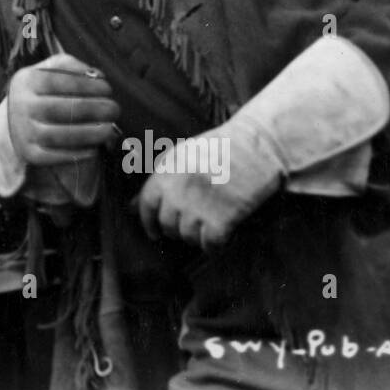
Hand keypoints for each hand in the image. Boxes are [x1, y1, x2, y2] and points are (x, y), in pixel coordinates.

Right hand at [6, 52, 121, 166]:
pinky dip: (78, 153)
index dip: (86, 85)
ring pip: (60, 135)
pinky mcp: (29, 153)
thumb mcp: (49, 70)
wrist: (16, 119)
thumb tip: (96, 75)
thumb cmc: (43, 90)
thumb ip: (71, 65)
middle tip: (115, 110)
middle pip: (60, 109)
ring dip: (90, 133)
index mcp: (25, 81)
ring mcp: (23, 132)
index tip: (108, 89)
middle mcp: (20, 106)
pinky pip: (56, 157)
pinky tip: (95, 148)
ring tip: (110, 129)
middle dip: (93, 109)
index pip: (58, 81)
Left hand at [133, 122, 282, 248]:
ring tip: (208, 225)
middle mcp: (178, 190)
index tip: (154, 232)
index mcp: (166, 171)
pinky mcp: (222, 219)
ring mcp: (199, 206)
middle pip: (167, 225)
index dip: (148, 222)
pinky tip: (220, 236)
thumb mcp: (183, 155)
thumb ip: (158, 181)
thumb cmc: (221, 148)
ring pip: (188, 237)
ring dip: (196, 236)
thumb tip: (131, 208)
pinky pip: (210, 244)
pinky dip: (214, 245)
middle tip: (191, 224)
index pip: (146, 206)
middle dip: (177, 229)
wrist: (258, 145)